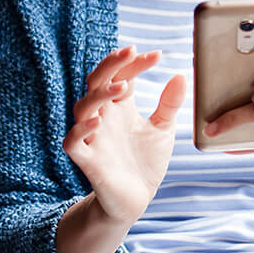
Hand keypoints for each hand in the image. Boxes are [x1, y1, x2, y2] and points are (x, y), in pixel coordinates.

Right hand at [63, 45, 185, 223]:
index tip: (158, 55)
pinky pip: (73, 142)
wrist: (137, 200)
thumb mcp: (163, 129)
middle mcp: (104, 117)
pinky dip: (81, 130)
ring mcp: (94, 137)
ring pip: (82, 107)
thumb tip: (180, 75)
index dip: (136, 63)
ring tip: (123, 88)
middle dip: (111, 65)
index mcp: (120, 107)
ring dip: (100, 94)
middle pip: (96, 81)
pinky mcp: (87, 160)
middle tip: (130, 52)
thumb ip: (169, 103)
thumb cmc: (145, 161)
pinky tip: (98, 120)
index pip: (122, 75)